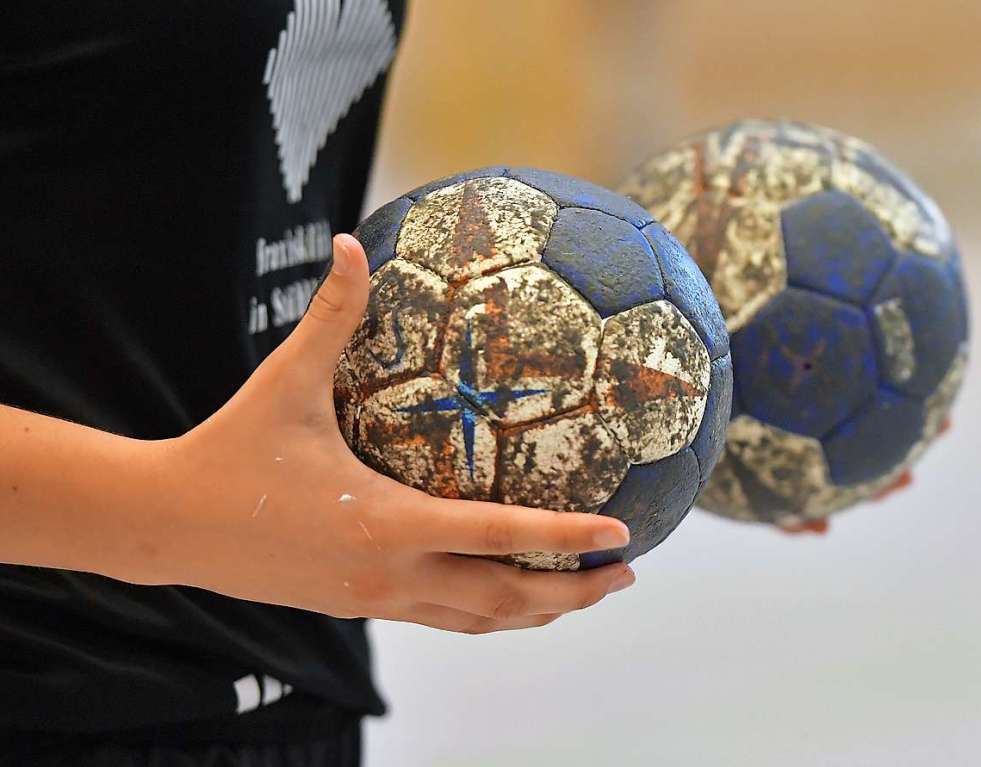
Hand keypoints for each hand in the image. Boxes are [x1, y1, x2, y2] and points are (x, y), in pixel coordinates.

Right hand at [143, 234, 634, 633]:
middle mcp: (390, 573)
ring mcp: (376, 598)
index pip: (499, 534)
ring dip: (537, 612)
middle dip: (572, 594)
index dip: (566, 537)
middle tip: (626, 571)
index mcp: (385, 522)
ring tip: (585, 593)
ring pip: (477, 621)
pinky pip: (443, 620)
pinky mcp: (360, 605)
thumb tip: (351, 241)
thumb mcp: (285, 381)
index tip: (624, 534)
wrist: (169, 527)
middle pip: (504, 599)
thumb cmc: (232, 451)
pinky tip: (507, 593)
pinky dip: (488, 614)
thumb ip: (330, 315)